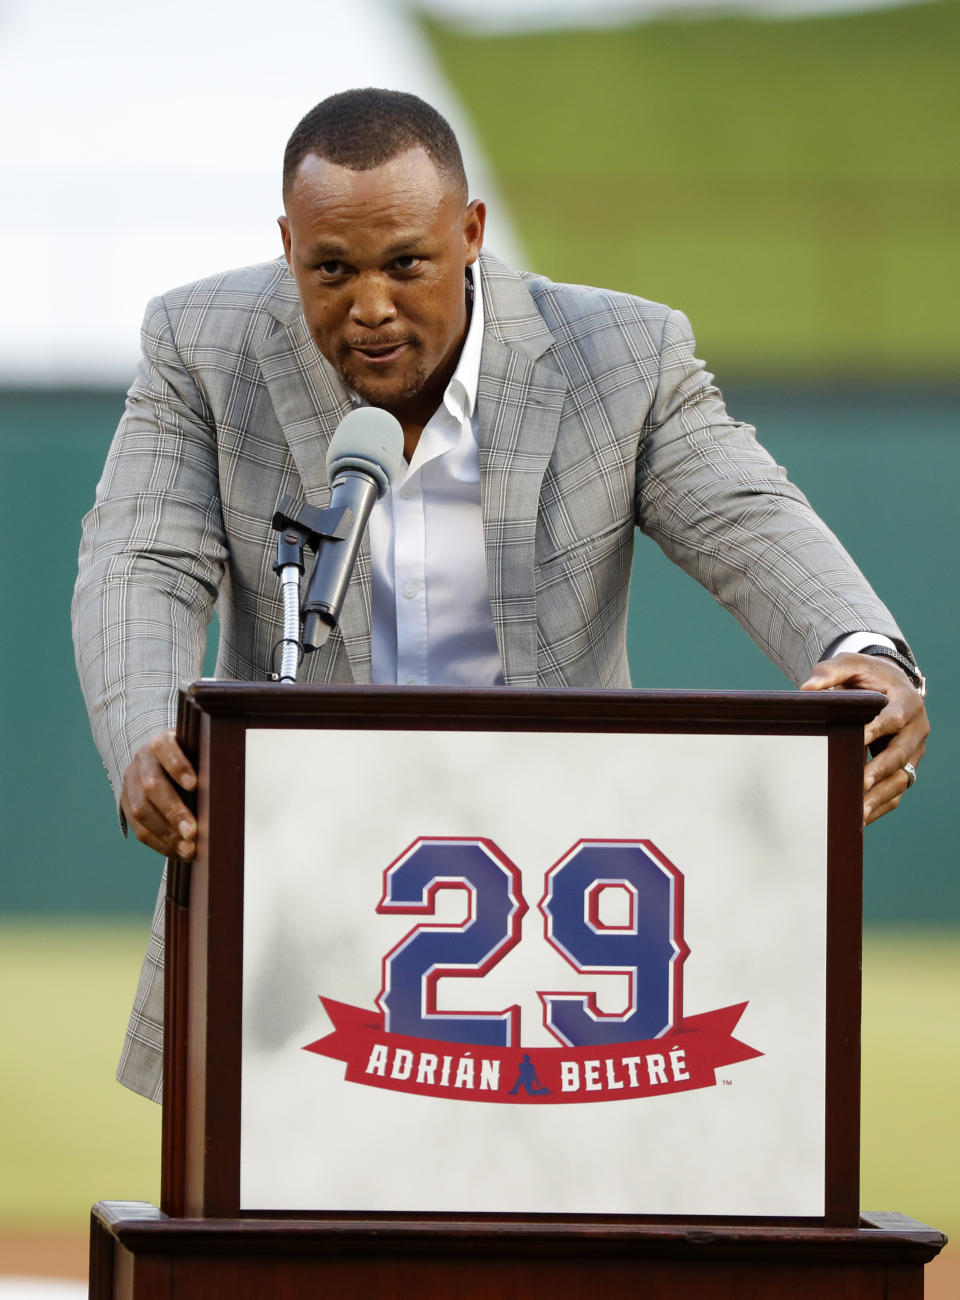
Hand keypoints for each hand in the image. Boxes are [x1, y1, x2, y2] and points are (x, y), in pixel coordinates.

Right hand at [121, 729, 197, 858]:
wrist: (162, 762)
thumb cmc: (193, 759)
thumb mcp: (199, 753)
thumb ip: (209, 766)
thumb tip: (227, 790)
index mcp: (161, 742)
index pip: (164, 748)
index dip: (178, 765)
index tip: (195, 784)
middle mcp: (142, 761)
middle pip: (152, 785)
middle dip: (173, 811)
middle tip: (193, 831)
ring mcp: (130, 783)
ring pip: (140, 809)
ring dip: (166, 833)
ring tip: (188, 849)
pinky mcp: (126, 805)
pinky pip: (138, 828)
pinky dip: (159, 843)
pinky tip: (178, 852)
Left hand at [801, 652, 927, 825]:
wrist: (888, 685)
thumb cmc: (865, 676)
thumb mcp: (849, 665)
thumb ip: (829, 673)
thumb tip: (805, 690)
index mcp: (907, 702)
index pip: (895, 718)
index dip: (878, 729)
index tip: (858, 739)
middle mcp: (917, 730)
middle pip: (901, 754)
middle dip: (879, 770)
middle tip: (858, 784)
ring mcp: (914, 752)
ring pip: (902, 779)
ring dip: (880, 796)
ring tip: (856, 811)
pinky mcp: (906, 768)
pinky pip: (897, 791)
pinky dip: (880, 806)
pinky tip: (859, 818)